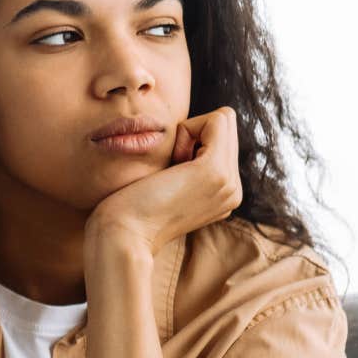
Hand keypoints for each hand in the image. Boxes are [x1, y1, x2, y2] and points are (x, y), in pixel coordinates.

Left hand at [85, 106, 242, 255]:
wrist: (123, 237)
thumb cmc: (131, 208)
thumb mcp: (169, 184)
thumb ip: (189, 163)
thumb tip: (193, 132)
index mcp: (225, 192)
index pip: (224, 137)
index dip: (192, 140)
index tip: (169, 171)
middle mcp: (234, 189)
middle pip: (227, 125)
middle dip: (193, 133)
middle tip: (169, 168)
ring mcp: (229, 182)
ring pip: (223, 120)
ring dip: (188, 134)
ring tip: (170, 171)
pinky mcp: (216, 171)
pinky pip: (217, 120)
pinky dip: (187, 131)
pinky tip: (171, 165)